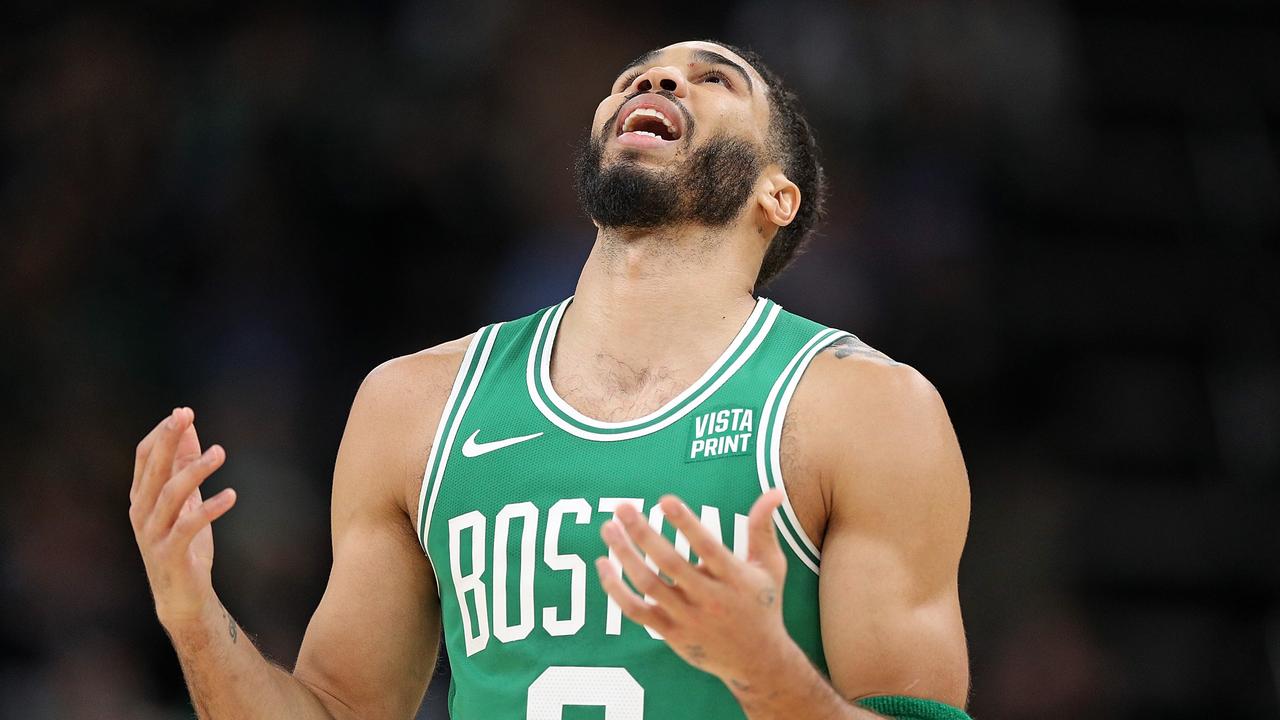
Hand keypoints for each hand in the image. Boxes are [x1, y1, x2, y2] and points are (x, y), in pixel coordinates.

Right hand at [129, 407, 235, 627]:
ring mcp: (153, 534)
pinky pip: (188, 526)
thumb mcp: (184, 500)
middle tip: (186, 415)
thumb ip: (183, 466)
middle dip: (168, 440)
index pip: (144, 457)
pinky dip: (209, 509)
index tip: (183, 412)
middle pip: (153, 470)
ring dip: (195, 470)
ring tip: (220, 453)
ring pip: (170, 494)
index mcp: (141, 497)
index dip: (161, 434)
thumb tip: (189, 427)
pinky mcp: (170, 553)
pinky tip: (231, 495)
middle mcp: (141, 512)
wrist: (181, 596)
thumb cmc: (183, 542)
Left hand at [596, 489, 792, 682]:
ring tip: (608, 528)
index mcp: (734, 578)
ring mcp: (688, 618)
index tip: (665, 500)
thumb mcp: (770, 566)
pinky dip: (616, 590)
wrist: (758, 662)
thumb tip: (774, 490)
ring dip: (624, 555)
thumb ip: (763, 528)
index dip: (686, 524)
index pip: (707, 547)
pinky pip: (636, 611)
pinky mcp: (671, 634)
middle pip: (670, 564)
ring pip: (648, 585)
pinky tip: (604, 564)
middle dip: (643, 533)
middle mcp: (710, 599)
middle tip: (623, 508)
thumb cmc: (762, 604)